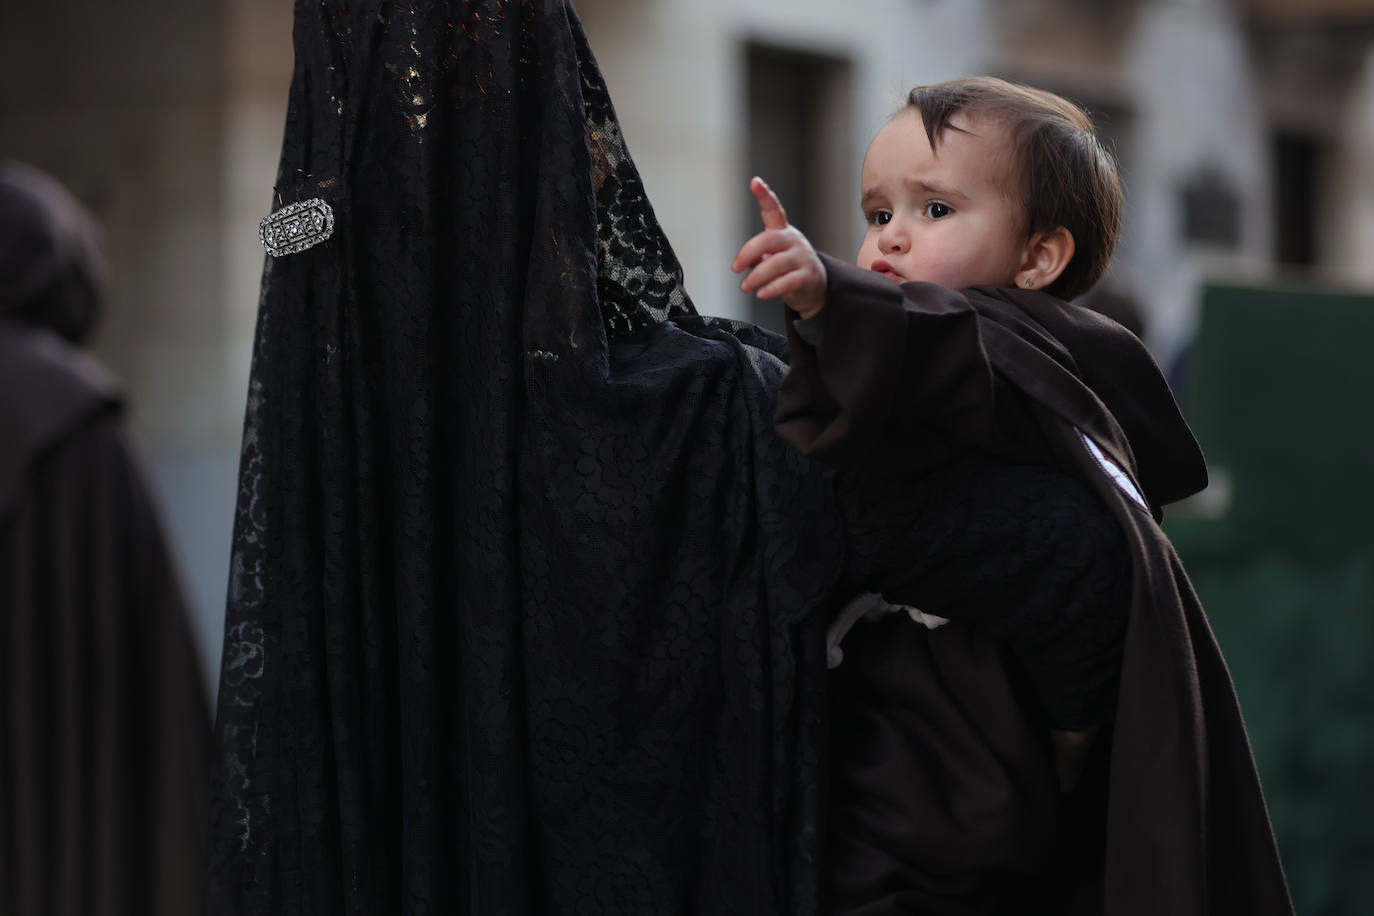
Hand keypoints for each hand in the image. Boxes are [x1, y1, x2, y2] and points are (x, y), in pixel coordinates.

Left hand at [731, 177, 826, 319]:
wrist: (815, 288)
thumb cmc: (788, 269)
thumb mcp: (771, 258)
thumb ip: (756, 257)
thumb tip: (744, 263)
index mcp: (782, 232)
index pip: (773, 210)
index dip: (764, 195)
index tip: (755, 182)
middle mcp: (793, 241)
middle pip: (769, 240)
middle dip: (748, 253)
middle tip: (736, 268)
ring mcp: (802, 258)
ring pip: (776, 264)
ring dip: (756, 277)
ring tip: (746, 286)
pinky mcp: (807, 277)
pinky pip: (786, 282)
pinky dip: (771, 289)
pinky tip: (761, 293)